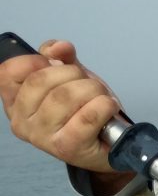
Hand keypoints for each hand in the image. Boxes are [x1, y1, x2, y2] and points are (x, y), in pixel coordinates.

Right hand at [0, 39, 133, 188]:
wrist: (110, 146)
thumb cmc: (85, 111)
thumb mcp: (71, 79)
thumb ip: (61, 59)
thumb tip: (59, 48)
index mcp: (15, 103)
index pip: (9, 71)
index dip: (37, 61)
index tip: (59, 65)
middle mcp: (21, 122)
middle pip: (41, 80)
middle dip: (74, 74)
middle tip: (90, 84)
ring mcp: (42, 138)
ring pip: (66, 96)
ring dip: (93, 90)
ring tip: (102, 98)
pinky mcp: (67, 148)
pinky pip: (87, 116)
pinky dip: (104, 105)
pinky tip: (109, 107)